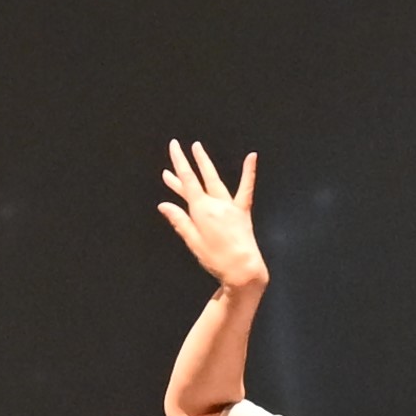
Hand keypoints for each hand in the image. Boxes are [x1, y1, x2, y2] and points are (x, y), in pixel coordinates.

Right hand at [155, 139, 267, 291]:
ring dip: (205, 164)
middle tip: (180, 146)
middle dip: (188, 161)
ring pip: (216, 180)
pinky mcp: (243, 212)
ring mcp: (231, 206)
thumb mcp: (193, 241)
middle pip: (199, 178)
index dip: (179, 163)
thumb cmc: (216, 259)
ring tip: (198, 149)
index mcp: (202, 210)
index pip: (187, 181)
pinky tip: (252, 156)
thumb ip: (179, 221)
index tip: (174, 147)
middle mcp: (216, 203)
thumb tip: (164, 205)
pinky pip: (246, 188)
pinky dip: (249, 172)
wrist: (243, 270)